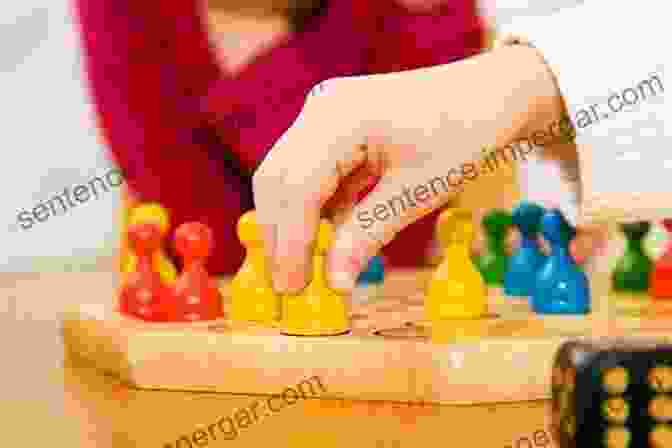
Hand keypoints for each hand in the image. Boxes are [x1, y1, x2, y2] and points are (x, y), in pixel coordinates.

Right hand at [253, 45, 562, 292]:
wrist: (489, 96)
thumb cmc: (463, 135)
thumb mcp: (416, 190)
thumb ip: (367, 234)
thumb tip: (334, 284)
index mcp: (340, 116)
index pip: (296, 186)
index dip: (290, 241)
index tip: (292, 288)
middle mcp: (322, 109)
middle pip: (278, 179)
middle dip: (279, 235)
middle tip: (291, 286)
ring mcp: (323, 115)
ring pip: (287, 178)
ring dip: (292, 224)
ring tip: (306, 270)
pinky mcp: (331, 129)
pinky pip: (309, 174)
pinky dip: (313, 210)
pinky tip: (326, 240)